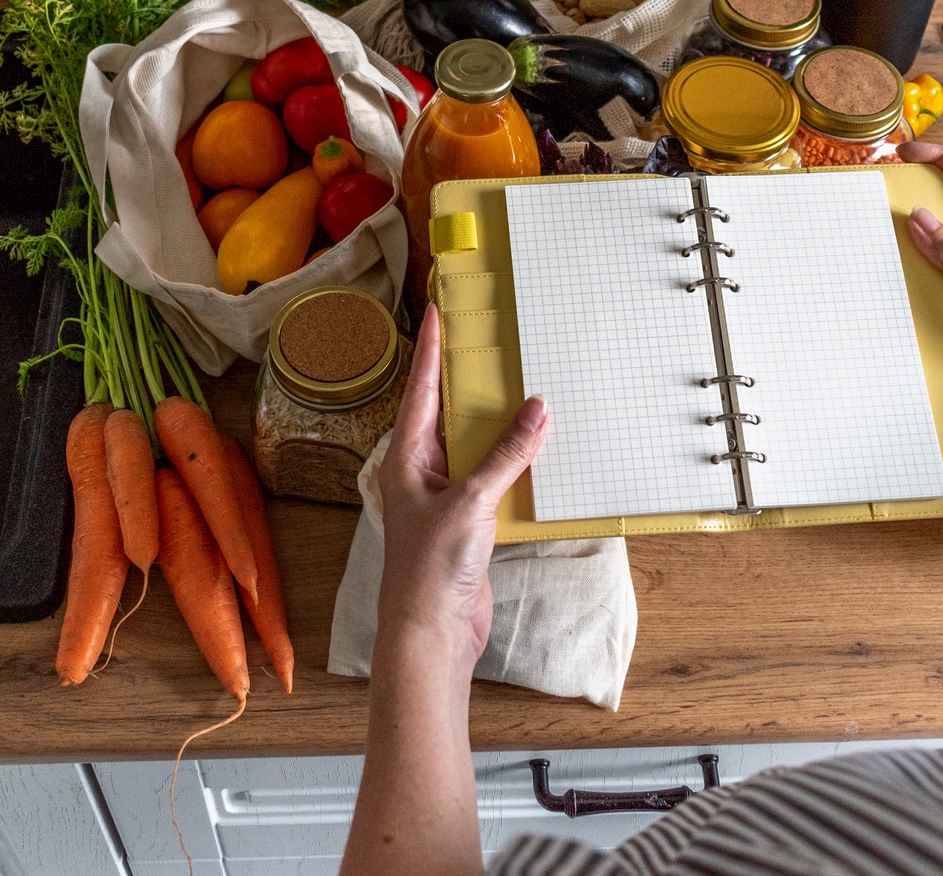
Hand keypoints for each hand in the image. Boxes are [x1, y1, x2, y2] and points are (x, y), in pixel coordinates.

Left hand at [377, 305, 548, 672]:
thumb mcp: (471, 502)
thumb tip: (536, 409)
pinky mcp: (465, 521)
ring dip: (493, 421)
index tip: (436, 313)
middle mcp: (420, 472)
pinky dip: (511, 461)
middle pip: (445, 413)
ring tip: (516, 384)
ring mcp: (443, 497)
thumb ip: (505, 456)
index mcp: (406, 458)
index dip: (430, 350)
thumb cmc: (430, 568)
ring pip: (470, 446)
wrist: (431, 631)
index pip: (421, 389)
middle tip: (482, 338)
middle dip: (463, 378)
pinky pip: (489, 477)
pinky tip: (534, 449)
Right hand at [896, 141, 942, 449]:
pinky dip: (918, 304)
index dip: (940, 162)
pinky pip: (936, 307)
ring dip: (913, 264)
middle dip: (914, 211)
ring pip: (936, 268)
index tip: (906, 151)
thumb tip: (920, 220)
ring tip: (881, 256)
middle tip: (879, 204)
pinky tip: (898, 304)